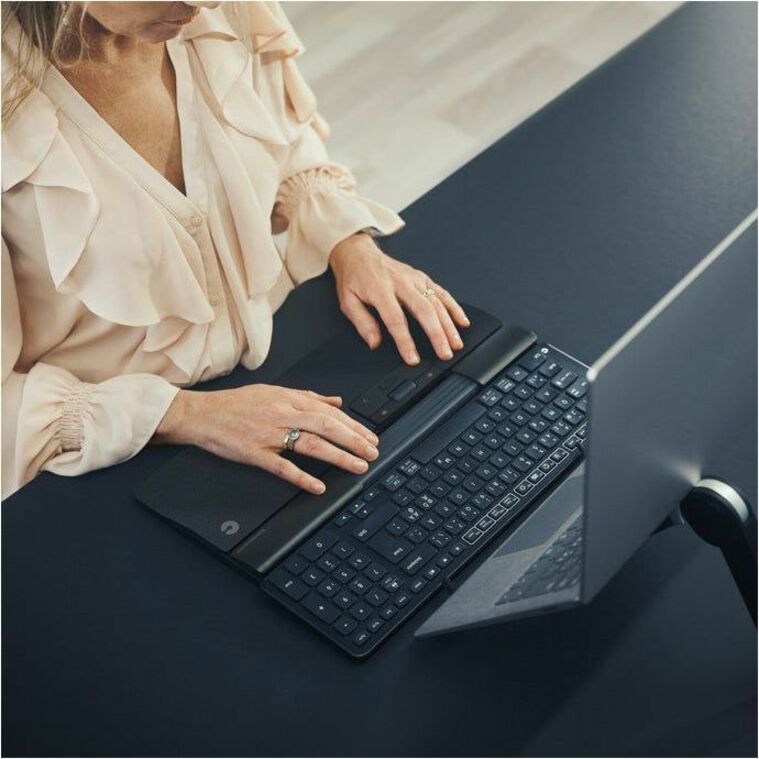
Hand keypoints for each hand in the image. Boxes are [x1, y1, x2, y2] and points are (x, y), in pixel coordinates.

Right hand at [154, 384, 379, 493]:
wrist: (201, 414)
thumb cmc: (237, 403)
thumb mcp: (275, 391)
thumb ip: (308, 397)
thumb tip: (336, 401)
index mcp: (289, 399)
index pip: (330, 412)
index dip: (354, 425)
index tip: (371, 437)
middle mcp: (283, 414)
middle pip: (326, 426)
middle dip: (354, 440)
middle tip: (372, 452)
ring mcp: (269, 434)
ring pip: (310, 444)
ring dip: (338, 456)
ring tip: (358, 466)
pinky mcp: (254, 453)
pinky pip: (282, 466)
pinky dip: (301, 476)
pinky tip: (318, 486)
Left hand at [329, 233, 470, 364]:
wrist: (359, 253)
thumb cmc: (354, 278)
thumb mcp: (348, 302)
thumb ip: (362, 323)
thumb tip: (374, 342)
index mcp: (380, 290)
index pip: (396, 319)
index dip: (406, 341)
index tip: (413, 358)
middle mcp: (401, 283)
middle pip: (424, 310)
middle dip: (437, 334)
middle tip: (444, 353)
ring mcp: (414, 279)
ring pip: (436, 302)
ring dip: (449, 324)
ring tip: (456, 343)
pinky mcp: (422, 277)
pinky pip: (441, 292)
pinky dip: (454, 307)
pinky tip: (462, 321)